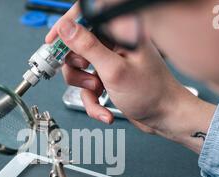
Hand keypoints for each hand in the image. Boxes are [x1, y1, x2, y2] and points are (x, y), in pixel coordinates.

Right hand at [46, 5, 215, 152]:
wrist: (166, 118)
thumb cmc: (152, 94)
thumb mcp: (114, 70)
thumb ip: (88, 47)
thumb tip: (67, 28)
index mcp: (121, 31)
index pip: (86, 15)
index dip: (66, 26)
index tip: (53, 43)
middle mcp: (115, 43)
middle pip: (76, 46)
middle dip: (77, 67)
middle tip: (86, 75)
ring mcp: (111, 61)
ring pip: (78, 69)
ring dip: (84, 87)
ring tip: (99, 91)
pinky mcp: (108, 77)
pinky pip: (87, 87)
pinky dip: (92, 102)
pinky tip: (104, 110)